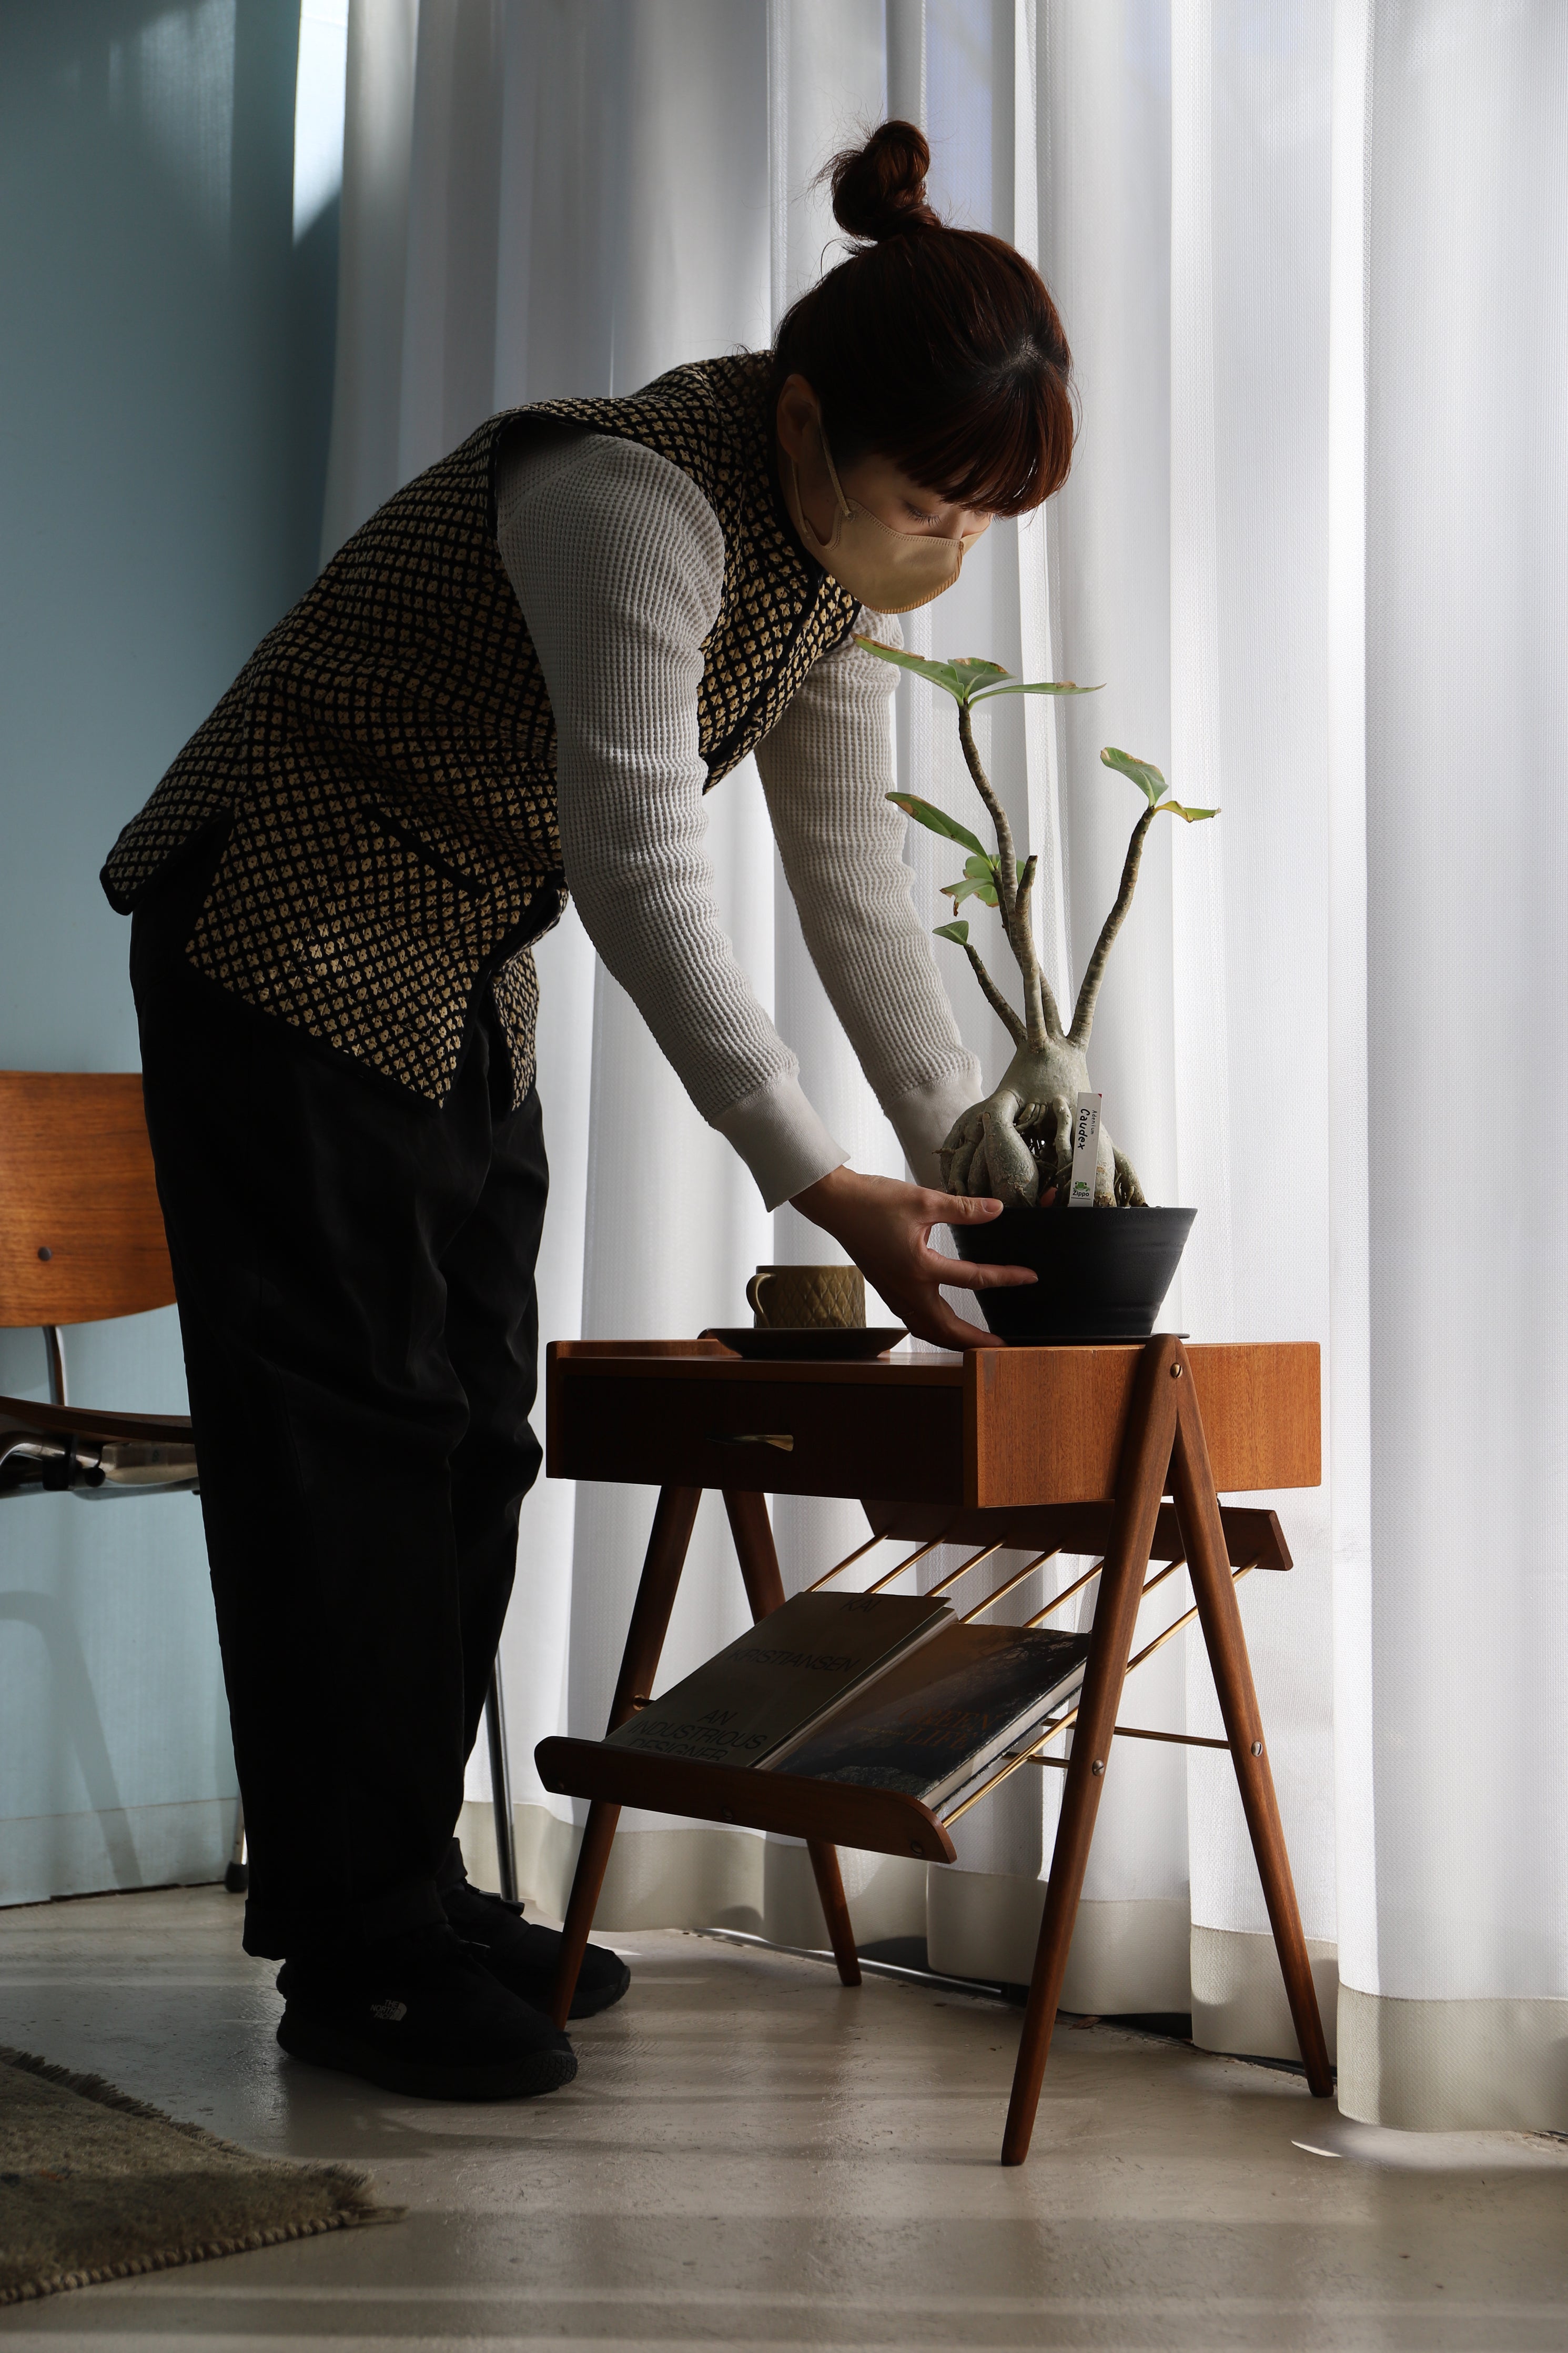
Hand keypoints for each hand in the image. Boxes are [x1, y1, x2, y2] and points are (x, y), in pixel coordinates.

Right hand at [789, 1165, 1035, 1350]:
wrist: (836, 1204)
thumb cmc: (874, 1201)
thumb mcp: (924, 1201)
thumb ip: (964, 1209)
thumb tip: (996, 1210)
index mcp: (919, 1267)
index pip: (973, 1279)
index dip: (1005, 1278)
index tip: (1029, 1278)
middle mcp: (907, 1288)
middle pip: (947, 1327)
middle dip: (976, 1340)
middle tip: (1002, 1345)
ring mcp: (894, 1293)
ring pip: (927, 1329)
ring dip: (953, 1340)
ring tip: (975, 1346)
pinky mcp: (886, 1289)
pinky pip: (913, 1321)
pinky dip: (932, 1330)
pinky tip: (941, 1325)